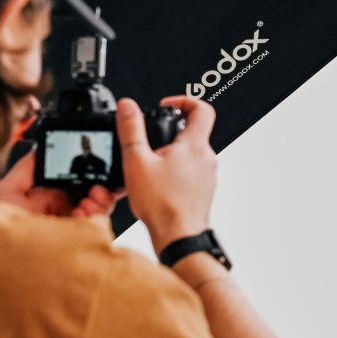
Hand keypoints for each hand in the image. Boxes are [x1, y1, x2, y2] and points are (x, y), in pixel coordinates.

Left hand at [0, 145, 118, 229]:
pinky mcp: (77, 243)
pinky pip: (97, 228)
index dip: (86, 175)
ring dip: (99, 202)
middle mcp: (63, 214)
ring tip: (88, 201)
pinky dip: (96, 218)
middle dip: (98, 189)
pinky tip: (83, 213)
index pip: (75, 183)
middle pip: (92, 196)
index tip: (87, 169)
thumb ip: (26, 168)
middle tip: (95, 187)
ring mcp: (71, 230)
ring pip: (98, 211)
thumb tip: (40, 148)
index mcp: (49, 200)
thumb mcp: (7, 190)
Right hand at [119, 95, 215, 249]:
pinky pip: (191, 172)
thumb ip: (132, 130)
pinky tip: (159, 184)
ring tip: (152, 166)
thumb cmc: (162, 205)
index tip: (166, 105)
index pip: (201, 108)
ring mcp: (208, 175)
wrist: (179, 237)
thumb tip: (128, 107)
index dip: (183, 100)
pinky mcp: (204, 190)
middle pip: (194, 131)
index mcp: (195, 145)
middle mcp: (207, 158)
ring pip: (191, 153)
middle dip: (170, 132)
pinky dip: (176, 172)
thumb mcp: (137, 162)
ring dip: (172, 154)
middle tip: (151, 141)